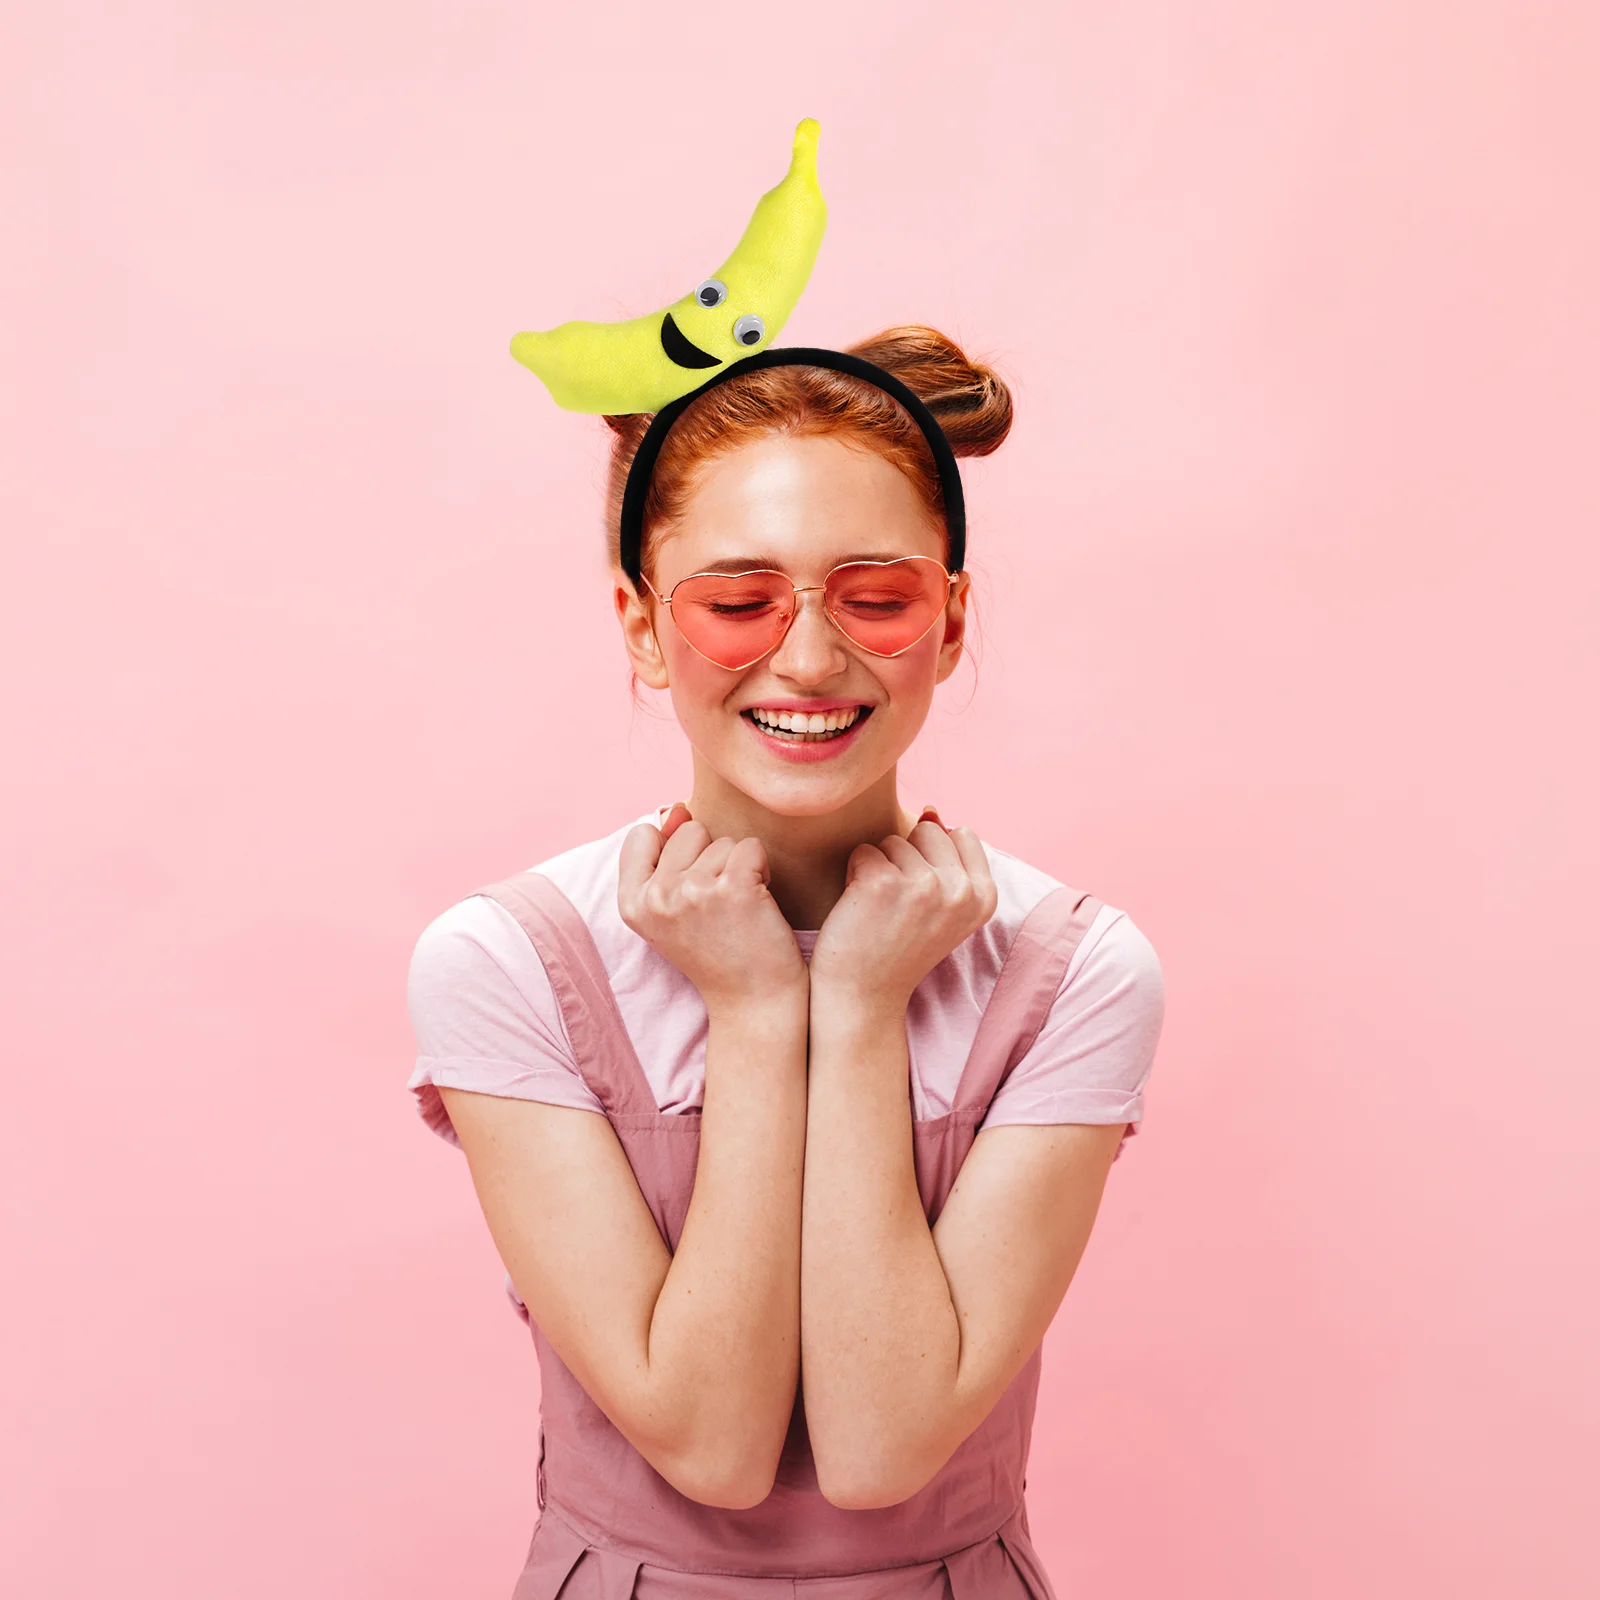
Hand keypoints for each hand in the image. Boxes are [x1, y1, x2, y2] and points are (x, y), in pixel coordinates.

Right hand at [618, 805, 807, 1014]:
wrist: (753, 1001)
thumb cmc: (716, 952)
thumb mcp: (672, 909)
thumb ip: (664, 857)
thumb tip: (675, 808)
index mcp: (631, 904)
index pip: (642, 835)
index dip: (674, 853)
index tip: (690, 892)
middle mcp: (656, 897)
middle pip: (689, 832)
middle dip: (711, 859)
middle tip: (719, 905)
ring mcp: (693, 892)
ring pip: (724, 841)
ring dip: (739, 869)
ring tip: (739, 910)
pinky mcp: (734, 888)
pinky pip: (752, 848)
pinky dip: (763, 871)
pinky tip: (758, 905)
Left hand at [809, 820, 997, 1011]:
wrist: (865, 995)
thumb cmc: (899, 947)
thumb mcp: (943, 908)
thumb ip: (948, 861)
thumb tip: (930, 810)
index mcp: (985, 897)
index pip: (961, 835)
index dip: (932, 857)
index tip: (922, 899)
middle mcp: (961, 891)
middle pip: (927, 832)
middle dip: (905, 858)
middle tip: (898, 905)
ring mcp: (924, 886)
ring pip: (893, 840)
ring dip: (878, 867)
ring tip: (879, 909)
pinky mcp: (883, 882)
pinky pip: (864, 852)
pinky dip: (855, 874)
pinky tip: (860, 908)